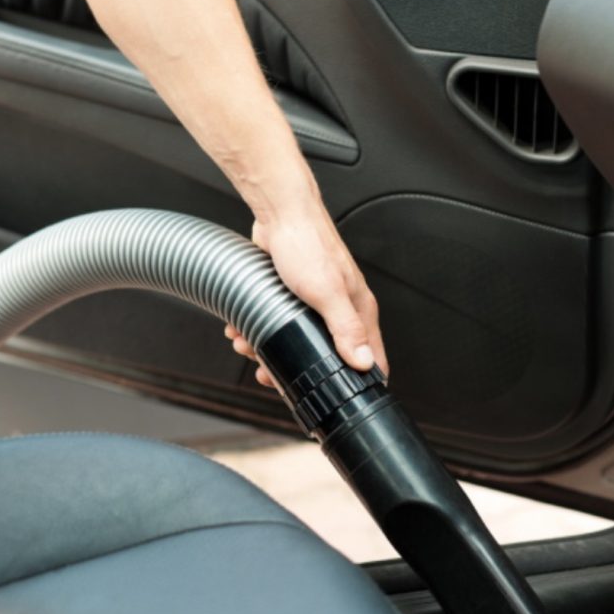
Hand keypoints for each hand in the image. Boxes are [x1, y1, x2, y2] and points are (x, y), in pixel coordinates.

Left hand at [225, 203, 387, 388]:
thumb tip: (364, 362)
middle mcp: (341, 309)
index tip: (339, 400)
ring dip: (268, 350)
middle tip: (271, 375)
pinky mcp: (292, 296)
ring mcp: (315, 304)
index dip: (359, 384)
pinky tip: (241, 329)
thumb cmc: (307, 242)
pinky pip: (277, 324)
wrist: (279, 212)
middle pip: (326, 356)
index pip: (372, 358)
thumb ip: (346, 328)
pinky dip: (257, 330)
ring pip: (296, 341)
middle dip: (296, 368)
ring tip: (248, 347)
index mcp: (359, 310)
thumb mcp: (327, 290)